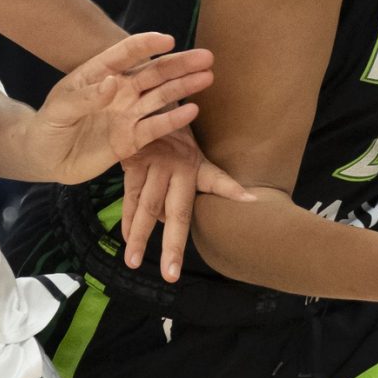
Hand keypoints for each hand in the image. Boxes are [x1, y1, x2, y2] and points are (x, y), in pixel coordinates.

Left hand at [31, 32, 213, 185]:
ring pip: (161, 96)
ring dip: (184, 87)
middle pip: (154, 73)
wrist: (47, 158)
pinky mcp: (132, 139)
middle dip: (179, 64)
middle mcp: (120, 90)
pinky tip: (193, 110)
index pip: (126, 53)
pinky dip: (174, 120)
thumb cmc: (49, 126)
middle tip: (206, 56)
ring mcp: (129, 113)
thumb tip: (114, 82)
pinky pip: (156, 127)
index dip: (147, 45)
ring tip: (207, 77)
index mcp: (101, 74)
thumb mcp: (60, 109)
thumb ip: (86, 97)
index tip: (168, 39)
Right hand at [117, 128, 252, 281]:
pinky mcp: (133, 162)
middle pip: (178, 213)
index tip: (251, 201)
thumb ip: (214, 180)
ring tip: (134, 263)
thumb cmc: (177, 134)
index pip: (217, 180)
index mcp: (195, 164)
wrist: (149, 103)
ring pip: (148, 208)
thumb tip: (242, 202)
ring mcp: (154, 164)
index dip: (233, 190)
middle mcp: (177, 166)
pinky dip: (128, 219)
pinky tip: (126, 240)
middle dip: (174, 244)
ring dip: (140, 237)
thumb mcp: (197, 152)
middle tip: (172, 274)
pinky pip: (130, 196)